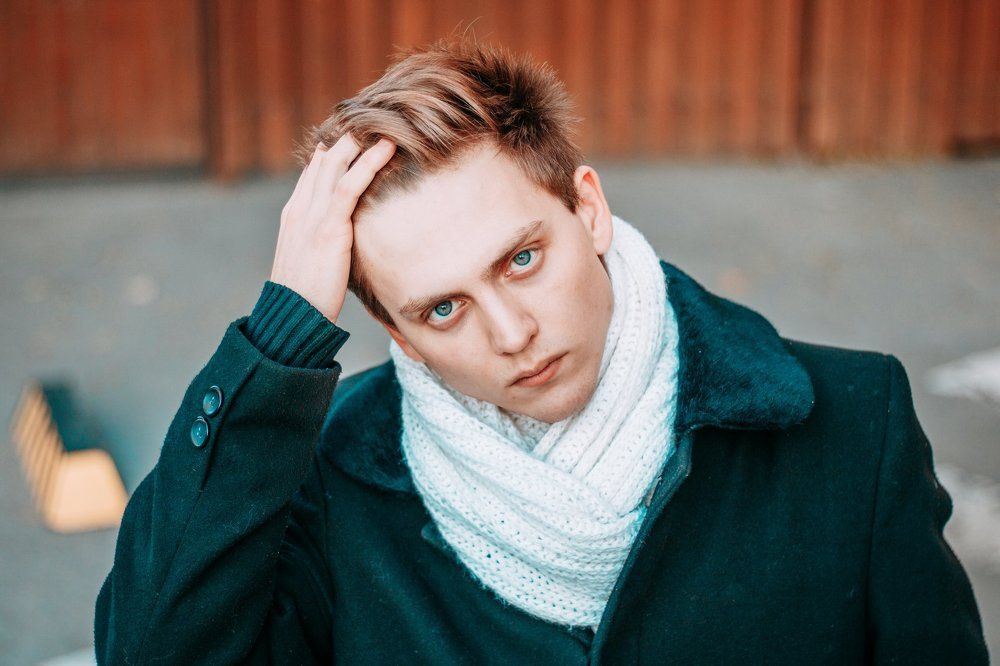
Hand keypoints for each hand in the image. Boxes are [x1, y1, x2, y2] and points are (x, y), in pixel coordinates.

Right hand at [268, 133, 395, 323]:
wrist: (292, 317)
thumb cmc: (305, 300)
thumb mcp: (312, 264)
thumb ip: (325, 245)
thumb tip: (345, 240)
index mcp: (294, 216)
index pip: (313, 173)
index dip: (332, 153)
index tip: (353, 138)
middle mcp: (300, 210)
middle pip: (324, 162)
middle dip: (348, 140)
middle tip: (372, 121)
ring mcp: (312, 217)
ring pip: (336, 166)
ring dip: (361, 143)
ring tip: (383, 125)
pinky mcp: (328, 229)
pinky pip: (349, 187)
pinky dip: (368, 164)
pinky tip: (386, 149)